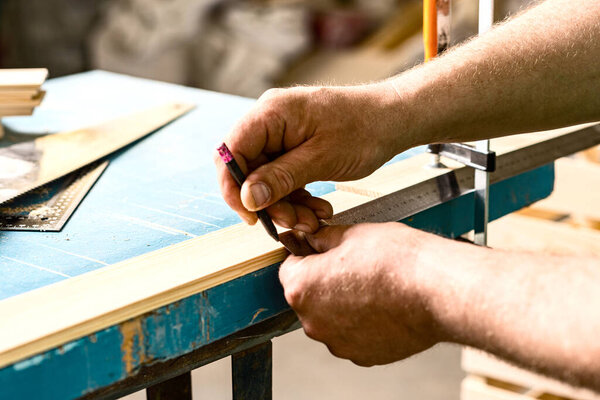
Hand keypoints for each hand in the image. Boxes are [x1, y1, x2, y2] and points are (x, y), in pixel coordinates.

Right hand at [215, 84, 410, 231]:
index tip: (251, 215)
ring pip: (266, 179)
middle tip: (293, 222)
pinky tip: (317, 209)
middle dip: (268, 201)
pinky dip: (297, 197)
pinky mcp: (294, 148)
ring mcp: (282, 135)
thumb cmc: (363, 129)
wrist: (392, 120)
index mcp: (271, 113)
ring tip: (313, 219)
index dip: (233, 187)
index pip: (230, 151)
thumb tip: (247, 198)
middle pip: (248, 169)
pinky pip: (283, 178)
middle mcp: (270, 121)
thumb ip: (280, 178)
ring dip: (286, 204)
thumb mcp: (321, 159)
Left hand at [279, 223, 443, 365]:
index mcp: (302, 288)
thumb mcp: (351, 233)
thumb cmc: (396, 259)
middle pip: (308, 297)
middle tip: (353, 267)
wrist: (436, 290)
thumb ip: (323, 238)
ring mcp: (337, 342)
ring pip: (330, 318)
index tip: (322, 252)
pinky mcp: (362, 355)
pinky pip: (352, 335)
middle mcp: (312, 322)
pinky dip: (362, 323)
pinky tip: (383, 305)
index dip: (306, 256)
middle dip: (324, 282)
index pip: (289, 268)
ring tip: (373, 287)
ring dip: (342, 305)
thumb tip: (313, 239)